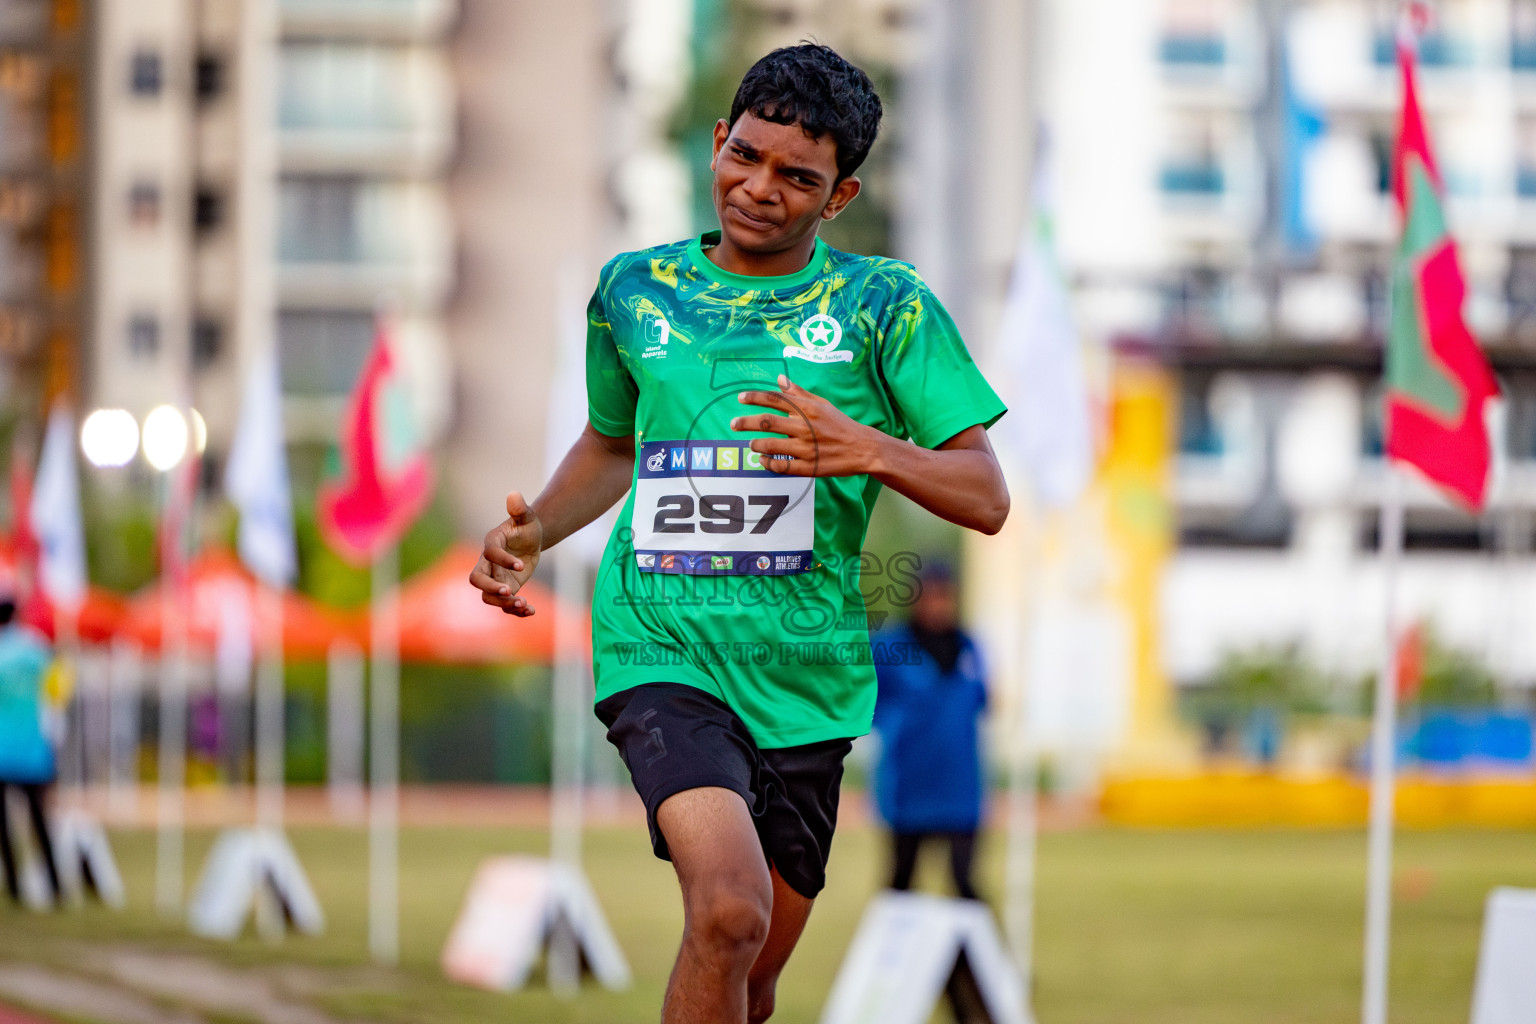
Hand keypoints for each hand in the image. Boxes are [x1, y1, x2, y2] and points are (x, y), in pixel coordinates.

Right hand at [468, 491, 543, 615]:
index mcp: (491, 544)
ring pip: (487, 596)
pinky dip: (515, 611)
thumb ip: (519, 509)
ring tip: (524, 604)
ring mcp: (495, 578)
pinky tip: (531, 610)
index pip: (489, 554)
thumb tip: (514, 494)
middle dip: (490, 588)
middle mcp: (488, 563)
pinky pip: (504, 604)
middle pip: (476, 579)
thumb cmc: (526, 526)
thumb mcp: (526, 517)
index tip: (521, 566)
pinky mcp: (505, 589)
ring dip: (503, 604)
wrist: (531, 540)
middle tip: (509, 592)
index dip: (503, 561)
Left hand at [730, 375, 883, 476]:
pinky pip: (781, 466)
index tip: (740, 398)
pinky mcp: (809, 467)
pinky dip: (768, 463)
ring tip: (751, 444)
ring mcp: (806, 448)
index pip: (775, 399)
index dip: (755, 397)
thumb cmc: (840, 424)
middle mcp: (805, 427)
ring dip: (756, 444)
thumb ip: (798, 393)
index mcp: (807, 409)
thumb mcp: (821, 404)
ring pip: (771, 445)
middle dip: (746, 422)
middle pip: (768, 422)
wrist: (863, 448)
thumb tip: (779, 379)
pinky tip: (763, 460)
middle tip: (733, 423)